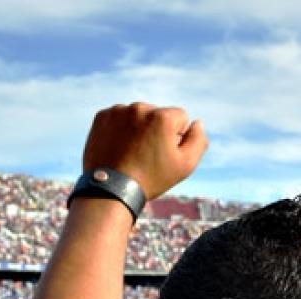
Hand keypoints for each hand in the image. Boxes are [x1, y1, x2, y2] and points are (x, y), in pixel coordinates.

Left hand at [81, 103, 207, 199]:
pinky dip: (121, 129)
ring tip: (133, 152)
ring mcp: (118, 111)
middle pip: (158, 114)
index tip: (165, 153)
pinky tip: (120, 147)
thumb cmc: (152, 178)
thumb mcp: (186, 165)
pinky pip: (119, 118)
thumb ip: (198, 140)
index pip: (181, 117)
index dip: (177, 137)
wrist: (112, 189)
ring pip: (138, 116)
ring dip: (139, 129)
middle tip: (148, 155)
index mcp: (162, 117)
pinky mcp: (102, 116)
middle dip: (157, 130)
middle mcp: (140, 108)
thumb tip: (197, 123)